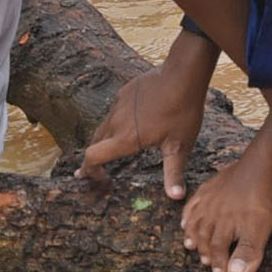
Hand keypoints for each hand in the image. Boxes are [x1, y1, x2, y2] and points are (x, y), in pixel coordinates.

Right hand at [79, 35, 217, 200]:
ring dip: (105, 139)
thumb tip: (176, 198)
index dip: (89, 170)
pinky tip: (130, 123)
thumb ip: (174, 174)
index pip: (93, 157)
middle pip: (95, 143)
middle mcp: (116, 122)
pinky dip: (116, 122)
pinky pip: (115, 111)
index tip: (94, 179)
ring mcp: (118, 105)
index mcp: (126, 138)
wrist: (182, 74)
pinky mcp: (124, 93)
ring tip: (113, 148)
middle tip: (96, 170)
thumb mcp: (180, 146)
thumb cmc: (183, 112)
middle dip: (94, 158)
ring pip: (104, 126)